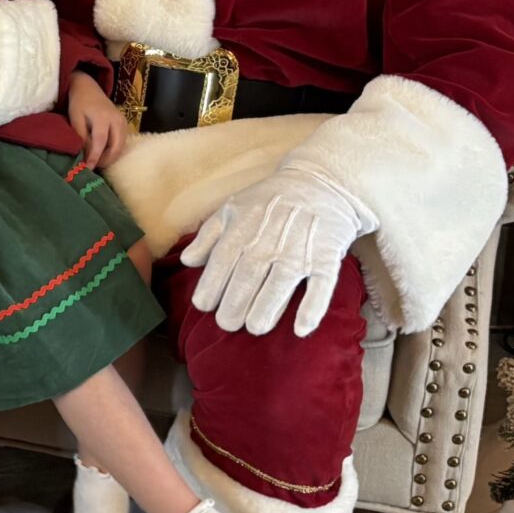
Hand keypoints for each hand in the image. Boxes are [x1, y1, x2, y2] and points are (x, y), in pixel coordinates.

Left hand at [67, 72, 129, 167]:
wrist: (89, 88)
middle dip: (105, 160)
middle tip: (93, 167)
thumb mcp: (75, 119)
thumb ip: (81, 136)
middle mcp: (117, 120)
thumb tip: (85, 156)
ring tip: (96, 161)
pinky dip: (114, 151)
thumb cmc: (79, 103)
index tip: (88, 168)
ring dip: (110, 157)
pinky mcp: (125, 124)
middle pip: (116, 146)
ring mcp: (123, 122)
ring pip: (120, 146)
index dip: (95, 156)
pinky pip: (122, 142)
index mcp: (103, 117)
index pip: (101, 141)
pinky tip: (103, 154)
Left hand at [180, 162, 373, 336]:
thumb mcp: (232, 207)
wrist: (321, 183)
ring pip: (279, 286)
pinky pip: (321, 287)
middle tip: (227, 324)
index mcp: (243, 228)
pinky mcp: (326, 258)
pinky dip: (312, 309)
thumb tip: (187, 262)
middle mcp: (269, 241)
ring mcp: (299, 251)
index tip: (202, 306)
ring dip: (266, 311)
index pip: (222, 262)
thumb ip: (208, 235)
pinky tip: (301, 329)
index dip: (210, 286)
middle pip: (247, 278)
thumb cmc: (270, 199)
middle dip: (234, 306)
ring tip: (254, 328)